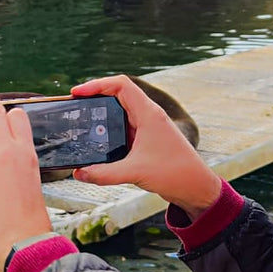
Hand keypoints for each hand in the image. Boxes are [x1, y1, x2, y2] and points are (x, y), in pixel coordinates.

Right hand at [69, 74, 222, 218]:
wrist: (196, 187)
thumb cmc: (174, 173)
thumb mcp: (135, 172)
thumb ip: (104, 173)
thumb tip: (79, 173)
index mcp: (148, 113)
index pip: (121, 85)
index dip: (97, 84)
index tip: (77, 93)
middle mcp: (148, 116)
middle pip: (117, 94)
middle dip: (95, 97)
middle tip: (75, 106)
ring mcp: (147, 127)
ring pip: (120, 112)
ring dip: (102, 114)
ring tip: (82, 120)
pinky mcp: (146, 140)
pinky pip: (124, 128)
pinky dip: (109, 131)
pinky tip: (97, 142)